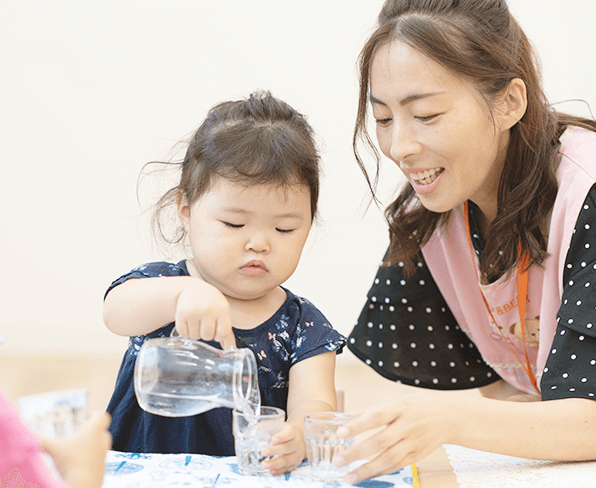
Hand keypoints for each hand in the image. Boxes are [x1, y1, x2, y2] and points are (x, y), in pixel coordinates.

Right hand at [41, 411, 111, 487]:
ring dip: (90, 445)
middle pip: (101, 430)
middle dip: (90, 430)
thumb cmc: (71, 463)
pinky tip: (77, 463)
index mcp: (95, 430)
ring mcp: (104, 454)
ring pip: (100, 445)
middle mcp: (102, 441)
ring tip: (75, 449)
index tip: (86, 417)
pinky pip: (97, 459)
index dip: (94, 414)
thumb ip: (42, 440)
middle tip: (77, 433)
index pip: (102, 415)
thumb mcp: (53, 448)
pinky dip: (90, 459)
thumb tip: (31, 437)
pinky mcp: (102, 467)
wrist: (82, 484)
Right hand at [175, 280, 235, 349]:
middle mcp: (208, 310)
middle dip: (206, 334)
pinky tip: (189, 321)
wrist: (192, 289)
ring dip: (196, 332)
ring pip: (195, 336)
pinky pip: (184, 333)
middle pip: (208, 336)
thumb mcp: (223, 311)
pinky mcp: (181, 314)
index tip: (216, 330)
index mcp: (222, 309)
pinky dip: (186, 331)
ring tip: (197, 321)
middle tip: (205, 323)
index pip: (223, 334)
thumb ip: (227, 331)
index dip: (219, 336)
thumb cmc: (211, 302)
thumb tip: (228, 349)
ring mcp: (194, 312)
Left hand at [260, 422, 305, 474]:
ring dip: (275, 463)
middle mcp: (297, 443)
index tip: (273, 440)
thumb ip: (268, 427)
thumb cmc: (285, 432)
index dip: (281, 437)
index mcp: (292, 432)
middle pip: (287, 448)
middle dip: (274, 451)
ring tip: (264, 464)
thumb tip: (257, 428)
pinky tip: (271, 471)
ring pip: (287, 460)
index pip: (288, 434)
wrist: (298, 439)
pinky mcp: (295, 464)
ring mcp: (297, 454)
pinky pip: (287, 469)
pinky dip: (279, 471)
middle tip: (263, 451)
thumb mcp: (278, 426)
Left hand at [331, 393, 454, 483]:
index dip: (358, 425)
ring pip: (388, 459)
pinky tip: (366, 476)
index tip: (340, 433)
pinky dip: (380, 472)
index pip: (376, 417)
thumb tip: (348, 417)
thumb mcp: (397, 401)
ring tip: (349, 477)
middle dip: (357, 453)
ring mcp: (413, 443)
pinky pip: (396, 466)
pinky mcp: (417, 456)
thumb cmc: (420, 406)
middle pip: (380, 441)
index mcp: (399, 408)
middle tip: (338, 461)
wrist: (450, 417)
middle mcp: (407, 426)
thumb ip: (373, 411)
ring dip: (367, 470)